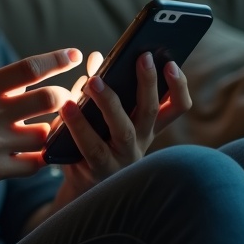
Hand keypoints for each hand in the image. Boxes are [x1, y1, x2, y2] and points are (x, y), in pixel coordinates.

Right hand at [0, 39, 81, 199]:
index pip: (29, 67)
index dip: (57, 59)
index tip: (75, 55)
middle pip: (48, 98)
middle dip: (63, 97)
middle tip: (65, 98)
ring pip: (46, 133)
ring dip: (52, 131)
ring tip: (50, 128)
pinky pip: (34, 163)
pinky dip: (41, 158)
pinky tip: (39, 154)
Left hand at [54, 51, 191, 204]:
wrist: (78, 186)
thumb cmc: (93, 139)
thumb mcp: (102, 113)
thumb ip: (102, 85)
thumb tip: (97, 57)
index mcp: (147, 126)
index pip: (176, 107)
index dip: (178, 86)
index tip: (171, 63)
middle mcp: (140, 143)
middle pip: (151, 112)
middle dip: (148, 83)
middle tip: (141, 57)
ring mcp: (121, 159)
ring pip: (122, 130)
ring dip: (108, 103)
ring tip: (92, 81)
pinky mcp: (97, 170)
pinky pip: (90, 147)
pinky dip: (77, 125)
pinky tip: (65, 107)